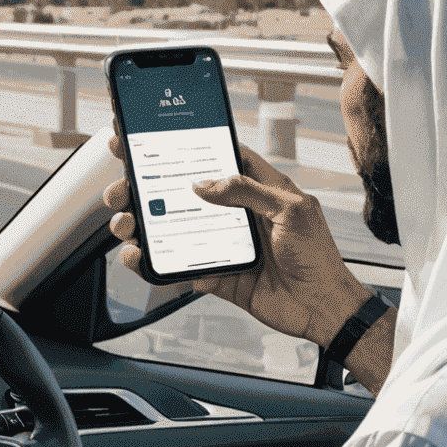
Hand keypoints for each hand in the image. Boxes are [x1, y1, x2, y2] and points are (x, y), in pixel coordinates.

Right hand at [104, 136, 369, 347]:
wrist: (322, 308)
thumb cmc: (319, 256)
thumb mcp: (291, 210)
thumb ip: (249, 191)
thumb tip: (205, 184)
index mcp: (258, 190)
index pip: (217, 159)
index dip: (186, 147)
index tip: (153, 138)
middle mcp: (236, 214)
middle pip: (184, 193)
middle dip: (148, 188)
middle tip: (123, 187)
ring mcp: (223, 245)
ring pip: (173, 230)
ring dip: (144, 225)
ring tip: (126, 223)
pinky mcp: (216, 275)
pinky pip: (179, 267)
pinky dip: (156, 264)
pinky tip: (140, 257)